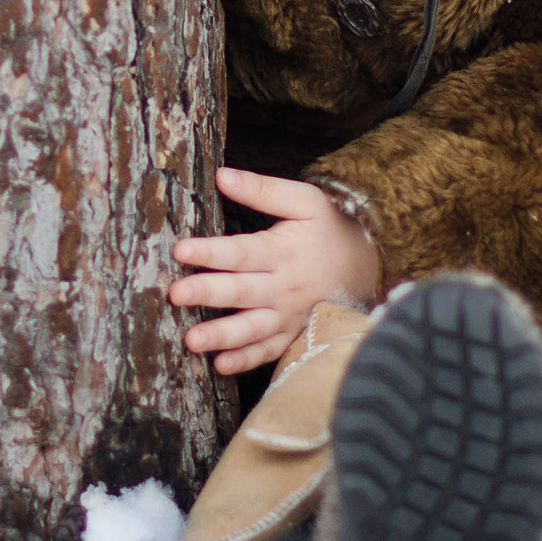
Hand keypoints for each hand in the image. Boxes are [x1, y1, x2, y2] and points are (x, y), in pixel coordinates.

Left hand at [168, 168, 382, 377]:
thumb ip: (262, 190)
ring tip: (191, 340)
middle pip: (241, 292)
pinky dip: (247, 360)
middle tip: (176, 295)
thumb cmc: (328, 228)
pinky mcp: (293, 334)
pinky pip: (269, 352)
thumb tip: (222, 175)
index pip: (241, 252)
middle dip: (207, 293)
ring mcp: (289, 316)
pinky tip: (220, 365)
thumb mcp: (304, 200)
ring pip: (252, 328)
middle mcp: (284, 287)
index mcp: (283, 252)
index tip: (180, 250)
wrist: (366, 264)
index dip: (210, 252)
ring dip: (221, 335)